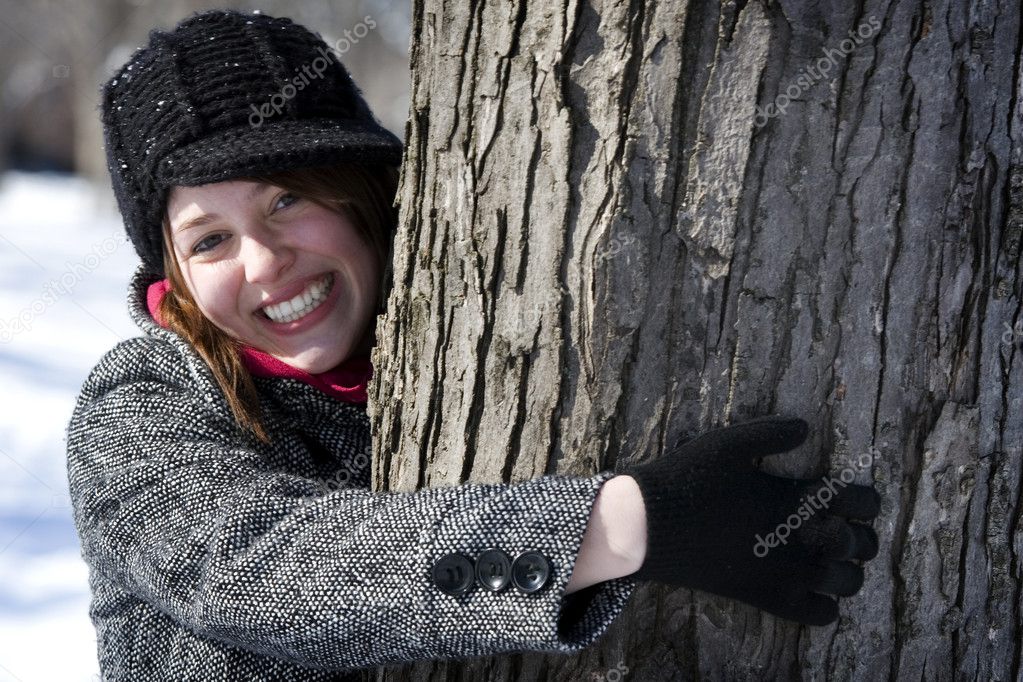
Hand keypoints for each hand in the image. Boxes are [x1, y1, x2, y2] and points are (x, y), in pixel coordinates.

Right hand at [622, 416, 880, 625]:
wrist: (651, 527)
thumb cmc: (688, 480)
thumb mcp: (727, 444)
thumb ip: (772, 433)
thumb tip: (806, 427)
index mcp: (797, 498)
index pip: (861, 502)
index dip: (866, 499)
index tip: (856, 497)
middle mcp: (801, 539)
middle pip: (862, 545)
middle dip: (861, 535)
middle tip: (841, 526)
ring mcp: (786, 574)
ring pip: (848, 582)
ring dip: (847, 568)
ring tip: (828, 557)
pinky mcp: (768, 598)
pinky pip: (820, 614)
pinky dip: (825, 604)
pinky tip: (809, 586)